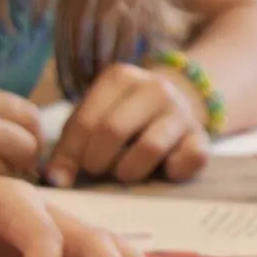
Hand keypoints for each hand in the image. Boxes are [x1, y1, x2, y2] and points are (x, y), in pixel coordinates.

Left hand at [45, 64, 209, 187]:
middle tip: (96, 170)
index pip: (86, 120)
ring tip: (123, 172)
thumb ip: (71, 145)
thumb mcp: (93, 119)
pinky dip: (173, 171)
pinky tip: (163, 170)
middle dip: (97, 161)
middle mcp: (155, 88)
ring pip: (151, 146)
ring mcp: (181, 111)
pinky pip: (191, 158)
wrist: (175, 106)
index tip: (63, 176)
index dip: (70, 154)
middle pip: (114, 130)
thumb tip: (55, 179)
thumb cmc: (123, 117)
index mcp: (120, 77)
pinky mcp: (202, 136)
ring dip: (129, 170)